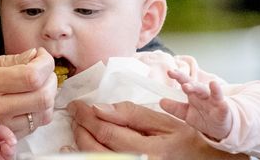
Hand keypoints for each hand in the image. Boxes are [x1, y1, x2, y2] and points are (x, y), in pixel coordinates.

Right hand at [0, 48, 55, 159]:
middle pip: (43, 98)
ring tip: (33, 87)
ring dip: (43, 100)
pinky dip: (30, 117)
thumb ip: (1, 62)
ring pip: (38, 118)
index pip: (33, 75)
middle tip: (42, 71)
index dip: (45, 63)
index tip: (40, 56)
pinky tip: (20, 105)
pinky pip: (23, 132)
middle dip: (50, 81)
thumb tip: (29, 56)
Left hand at [67, 100, 245, 159]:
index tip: (77, 105)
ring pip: (94, 158)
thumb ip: (131, 113)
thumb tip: (99, 108)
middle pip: (95, 148)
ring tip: (77, 126)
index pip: (106, 131)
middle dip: (80, 128)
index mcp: (149, 150)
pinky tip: (76, 150)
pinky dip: (85, 157)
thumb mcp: (162, 121)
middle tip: (76, 113)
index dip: (86, 116)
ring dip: (80, 142)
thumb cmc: (184, 141)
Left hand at [160, 68, 232, 140]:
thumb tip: (161, 101)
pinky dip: (223, 103)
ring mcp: (214, 102)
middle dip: (192, 84)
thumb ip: (175, 108)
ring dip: (212, 90)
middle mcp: (203, 95)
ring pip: (212, 94)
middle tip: (184, 85)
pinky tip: (223, 102)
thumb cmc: (204, 116)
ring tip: (212, 83)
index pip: (185, 82)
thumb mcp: (187, 114)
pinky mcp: (223, 111)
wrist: (222, 125)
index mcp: (193, 94)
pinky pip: (223, 106)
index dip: (178, 77)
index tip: (170, 71)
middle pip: (197, 86)